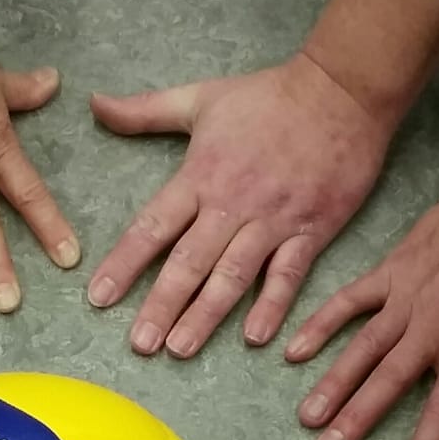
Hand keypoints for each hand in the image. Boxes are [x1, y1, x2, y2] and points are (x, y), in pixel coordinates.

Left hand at [87, 54, 389, 357]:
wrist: (342, 90)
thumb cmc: (269, 96)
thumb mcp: (201, 98)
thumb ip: (145, 111)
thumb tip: (95, 103)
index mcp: (200, 175)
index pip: (153, 227)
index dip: (124, 263)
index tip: (99, 297)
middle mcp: (232, 203)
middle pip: (189, 262)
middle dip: (162, 304)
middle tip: (140, 344)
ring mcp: (272, 220)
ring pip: (232, 275)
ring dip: (205, 315)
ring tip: (180, 349)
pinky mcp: (310, 230)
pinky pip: (288, 274)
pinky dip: (273, 305)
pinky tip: (255, 336)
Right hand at [287, 114, 438, 439]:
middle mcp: (433, 329)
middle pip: (387, 384)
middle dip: (355, 422)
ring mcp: (407, 299)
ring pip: (362, 348)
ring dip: (333, 383)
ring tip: (307, 417)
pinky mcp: (392, 271)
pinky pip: (350, 300)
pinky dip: (321, 324)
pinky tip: (293, 351)